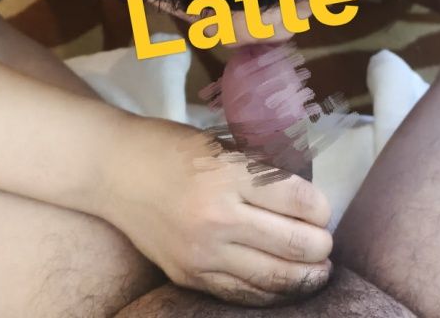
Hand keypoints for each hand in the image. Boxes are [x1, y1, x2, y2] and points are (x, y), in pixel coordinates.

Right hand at [103, 116, 332, 305]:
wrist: (113, 169)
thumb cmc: (169, 147)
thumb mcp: (219, 145)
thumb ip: (257, 168)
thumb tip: (304, 193)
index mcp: (228, 174)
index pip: (296, 200)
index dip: (320, 208)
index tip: (323, 209)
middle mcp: (217, 216)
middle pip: (291, 242)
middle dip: (320, 245)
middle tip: (326, 242)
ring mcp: (201, 252)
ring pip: (272, 276)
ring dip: (305, 276)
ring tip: (319, 271)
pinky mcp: (188, 275)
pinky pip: (240, 294)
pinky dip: (270, 294)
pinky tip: (285, 287)